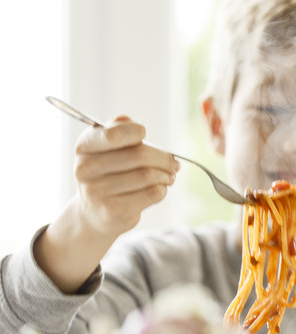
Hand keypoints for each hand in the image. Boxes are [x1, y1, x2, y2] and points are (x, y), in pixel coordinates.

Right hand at [32, 115, 178, 293]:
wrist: (94, 214)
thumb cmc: (107, 174)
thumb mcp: (106, 149)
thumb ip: (117, 130)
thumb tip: (125, 119)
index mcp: (85, 147)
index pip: (114, 134)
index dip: (135, 132)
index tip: (144, 134)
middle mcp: (86, 169)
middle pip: (140, 155)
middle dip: (164, 158)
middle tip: (173, 162)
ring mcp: (98, 191)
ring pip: (148, 175)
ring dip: (166, 174)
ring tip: (169, 175)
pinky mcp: (114, 210)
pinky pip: (152, 193)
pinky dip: (163, 189)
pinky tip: (161, 188)